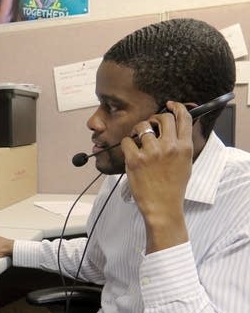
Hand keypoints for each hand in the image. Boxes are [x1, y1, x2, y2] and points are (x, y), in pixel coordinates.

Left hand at [120, 101, 192, 252]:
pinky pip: (127, 140)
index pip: (183, 117)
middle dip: (154, 119)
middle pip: (162, 117)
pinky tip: (130, 152)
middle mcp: (169, 147)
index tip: (170, 105)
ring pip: (142, 126)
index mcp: (184, 147)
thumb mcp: (185, 163)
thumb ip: (181, 145)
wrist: (162, 207)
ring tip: (138, 141)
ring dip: (138, 131)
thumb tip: (174, 128)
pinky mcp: (135, 159)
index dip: (177, 107)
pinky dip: (127, 144)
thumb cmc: (173, 187)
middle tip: (150, 127)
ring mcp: (151, 153)